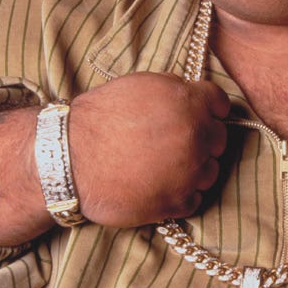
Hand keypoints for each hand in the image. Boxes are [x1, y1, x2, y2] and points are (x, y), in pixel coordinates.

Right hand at [69, 72, 229, 226]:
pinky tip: (159, 185)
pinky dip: (181, 194)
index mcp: (187, 103)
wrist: (67, 158)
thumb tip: (194, 95)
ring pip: (209, 171)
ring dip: (193, 169)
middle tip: (176, 143)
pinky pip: (194, 199)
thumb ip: (175, 90)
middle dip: (203, 139)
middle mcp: (194, 136)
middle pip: (219, 139)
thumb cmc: (98, 118)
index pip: (220, 103)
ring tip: (163, 167)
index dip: (210, 109)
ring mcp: (188, 172)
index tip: (201, 116)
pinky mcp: (175, 202)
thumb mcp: (140, 85)